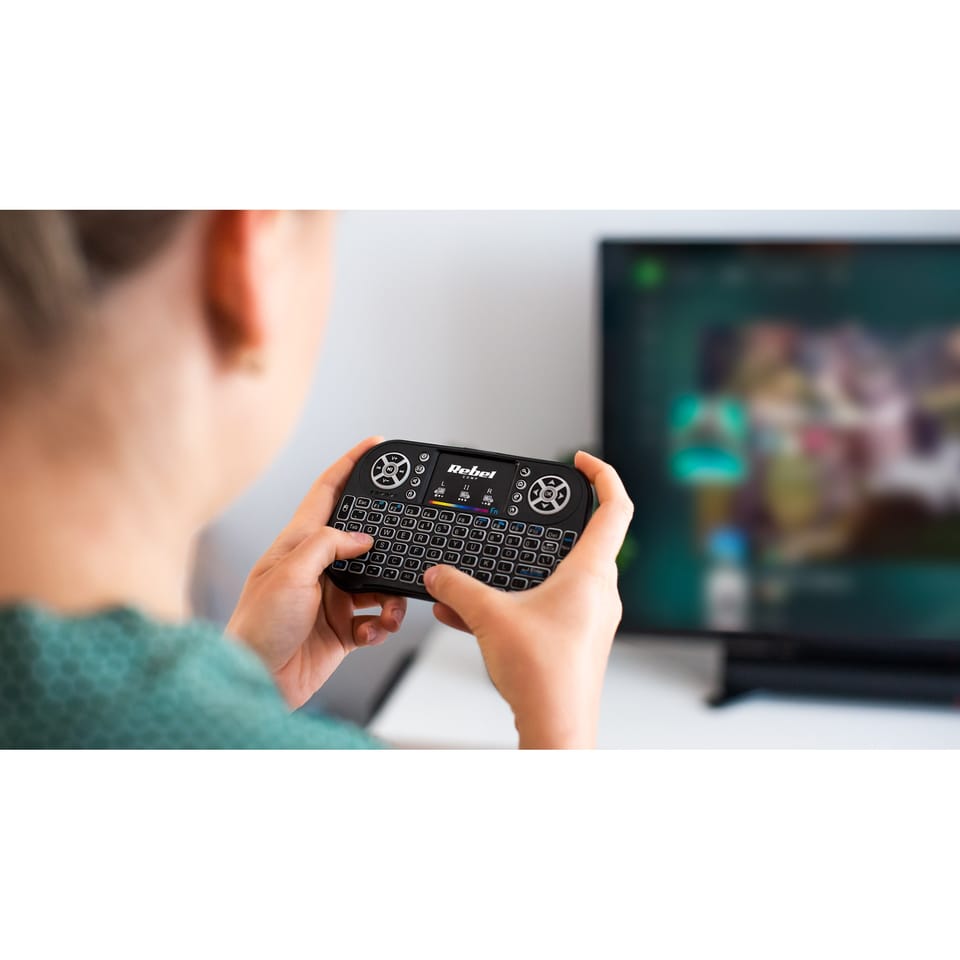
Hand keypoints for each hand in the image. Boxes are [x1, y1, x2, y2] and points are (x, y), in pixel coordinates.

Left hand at [226, 436, 406, 708]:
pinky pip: (375, 618)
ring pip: (377, 582)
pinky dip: (381, 625)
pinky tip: (372, 631)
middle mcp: (317, 567)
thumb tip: (362, 538)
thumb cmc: (258, 627)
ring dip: (389, 596)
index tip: (374, 445)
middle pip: (362, 540)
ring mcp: (331, 598)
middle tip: (405, 544)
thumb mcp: (291, 574)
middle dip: (387, 545)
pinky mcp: (342, 628)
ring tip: (388, 610)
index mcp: (298, 544)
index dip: (350, 465)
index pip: (327, 492)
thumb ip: (328, 546)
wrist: (257, 681)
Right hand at [423, 452, 631, 747]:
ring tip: (479, 575)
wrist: (556, 730)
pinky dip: (511, 603)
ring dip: (519, 572)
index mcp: (592, 574)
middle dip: (551, 527)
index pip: (615, 508)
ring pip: (556, 578)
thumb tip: (437, 575)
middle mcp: (598, 593)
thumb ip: (458, 588)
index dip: (603, 475)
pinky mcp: (573, 640)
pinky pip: (542, 607)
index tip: (582, 460)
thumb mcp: (490, 617)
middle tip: (532, 514)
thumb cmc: (544, 676)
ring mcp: (588, 618)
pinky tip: (465, 613)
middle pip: (585, 541)